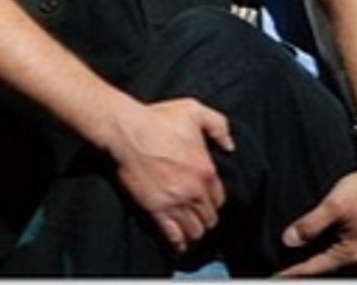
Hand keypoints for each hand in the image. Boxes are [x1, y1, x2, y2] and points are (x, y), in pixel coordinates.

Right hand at [107, 97, 234, 255]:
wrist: (126, 130)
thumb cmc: (157, 119)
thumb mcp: (194, 111)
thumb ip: (218, 126)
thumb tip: (229, 146)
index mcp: (206, 170)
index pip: (219, 199)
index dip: (213, 201)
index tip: (205, 200)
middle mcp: (195, 191)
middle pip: (208, 218)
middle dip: (204, 218)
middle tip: (196, 216)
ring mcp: (175, 203)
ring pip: (194, 231)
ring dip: (192, 232)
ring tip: (188, 230)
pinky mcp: (156, 210)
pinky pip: (173, 237)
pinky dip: (177, 244)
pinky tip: (177, 245)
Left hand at [276, 153, 356, 275]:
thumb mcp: (335, 205)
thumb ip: (311, 225)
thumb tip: (289, 240)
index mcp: (350, 255)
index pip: (313, 270)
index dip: (292, 273)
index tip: (275, 277)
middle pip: (326, 270)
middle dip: (305, 270)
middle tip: (285, 269)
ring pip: (337, 264)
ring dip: (319, 262)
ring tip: (300, 260)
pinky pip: (347, 255)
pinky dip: (332, 254)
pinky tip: (323, 246)